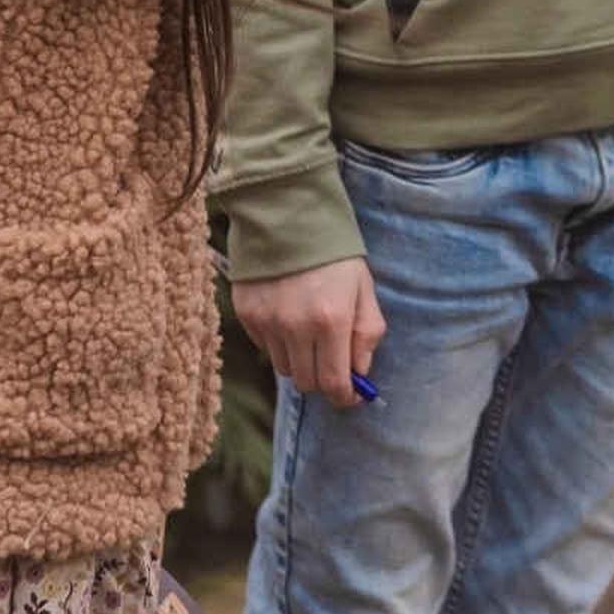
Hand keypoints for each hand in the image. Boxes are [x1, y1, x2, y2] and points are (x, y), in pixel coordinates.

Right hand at [232, 257, 384, 408]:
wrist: (287, 216)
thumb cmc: (333, 255)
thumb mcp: (363, 289)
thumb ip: (367, 334)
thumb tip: (360, 372)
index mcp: (331, 321)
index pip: (334, 384)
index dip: (344, 396)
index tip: (350, 394)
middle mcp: (296, 327)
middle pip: (306, 382)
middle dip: (323, 379)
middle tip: (331, 362)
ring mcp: (267, 323)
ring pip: (284, 368)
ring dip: (300, 361)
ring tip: (308, 333)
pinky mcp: (246, 316)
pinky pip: (265, 348)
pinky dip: (279, 343)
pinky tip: (287, 317)